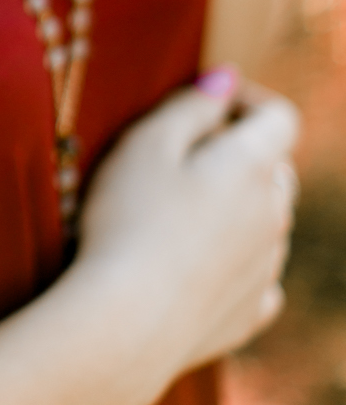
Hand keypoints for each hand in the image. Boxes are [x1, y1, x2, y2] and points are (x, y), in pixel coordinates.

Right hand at [73, 72, 298, 399]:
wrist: (124, 325)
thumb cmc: (126, 220)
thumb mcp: (144, 143)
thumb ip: (191, 105)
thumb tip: (226, 79)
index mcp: (253, 166)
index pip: (281, 117)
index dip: (248, 101)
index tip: (206, 104)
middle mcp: (275, 215)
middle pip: (275, 169)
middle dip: (238, 154)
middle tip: (178, 159)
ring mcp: (268, 268)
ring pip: (267, 222)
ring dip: (236, 208)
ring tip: (174, 216)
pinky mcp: (251, 313)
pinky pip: (257, 275)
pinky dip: (234, 262)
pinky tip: (191, 266)